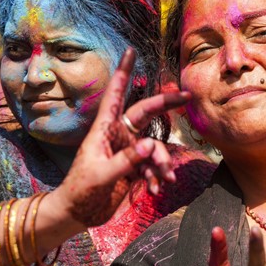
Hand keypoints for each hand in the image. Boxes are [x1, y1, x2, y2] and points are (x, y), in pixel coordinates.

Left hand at [54, 48, 190, 226]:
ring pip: (155, 146)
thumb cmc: (80, 190)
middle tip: (187, 95)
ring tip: (164, 179)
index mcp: (104, 129)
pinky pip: (154, 165)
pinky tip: (156, 188)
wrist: (79, 214)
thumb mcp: (101, 175)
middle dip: (166, 104)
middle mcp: (119, 135)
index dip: (124, 72)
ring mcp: (128, 151)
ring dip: (163, 161)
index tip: (130, 51)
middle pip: (145, 112)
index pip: (115, 94)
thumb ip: (126, 161)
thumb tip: (150, 145)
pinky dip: (158, 175)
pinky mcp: (134, 168)